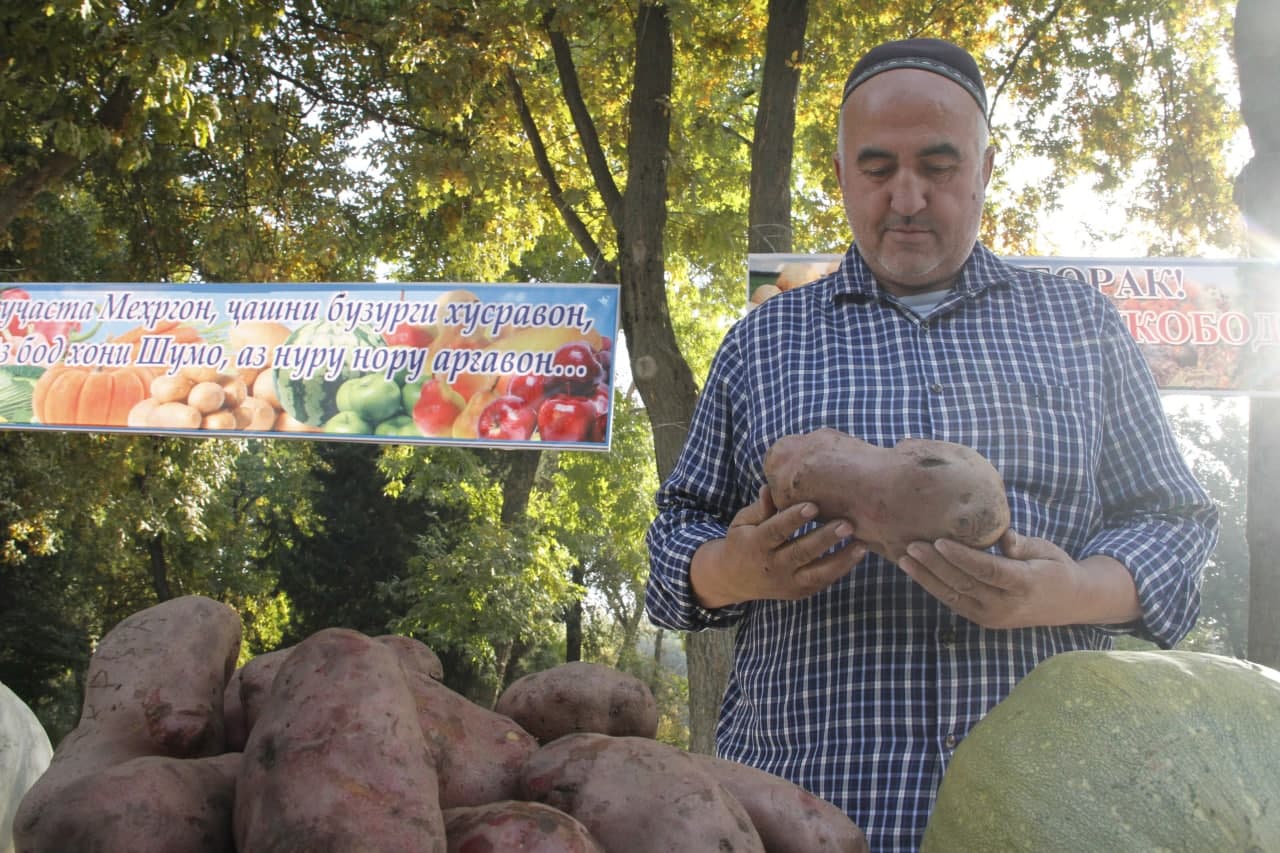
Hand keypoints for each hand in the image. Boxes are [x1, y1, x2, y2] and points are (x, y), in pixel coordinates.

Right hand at [690, 486, 866, 607]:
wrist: (736, 579)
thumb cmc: (744, 542)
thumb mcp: (743, 523)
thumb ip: (759, 509)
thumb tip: (769, 488)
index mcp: (757, 544)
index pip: (776, 531)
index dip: (794, 519)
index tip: (814, 505)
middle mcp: (773, 566)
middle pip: (801, 552)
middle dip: (825, 539)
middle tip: (847, 525)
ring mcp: (788, 582)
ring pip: (817, 573)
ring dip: (841, 560)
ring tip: (862, 545)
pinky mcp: (800, 591)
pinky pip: (823, 581)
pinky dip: (841, 569)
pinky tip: (858, 553)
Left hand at [896, 529, 1140, 629]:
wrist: (1070, 602)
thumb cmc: (1055, 567)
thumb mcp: (1046, 550)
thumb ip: (1022, 545)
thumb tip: (1002, 535)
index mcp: (1024, 584)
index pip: (987, 570)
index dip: (961, 557)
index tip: (939, 541)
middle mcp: (1006, 605)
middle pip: (964, 583)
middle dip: (935, 565)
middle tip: (911, 545)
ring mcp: (993, 616)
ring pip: (954, 596)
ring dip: (926, 578)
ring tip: (904, 559)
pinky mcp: (983, 620)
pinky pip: (954, 602)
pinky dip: (933, 587)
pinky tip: (916, 572)